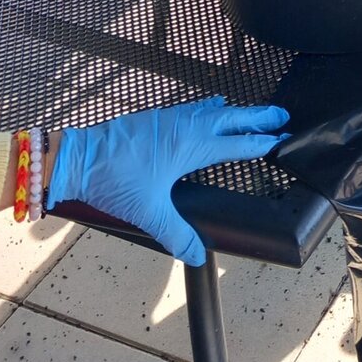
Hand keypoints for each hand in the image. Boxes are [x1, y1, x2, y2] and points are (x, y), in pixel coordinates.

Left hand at [45, 96, 290, 264]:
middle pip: (230, 117)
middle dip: (257, 116)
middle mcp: (185, 126)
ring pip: (212, 110)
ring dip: (234, 111)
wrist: (80, 157)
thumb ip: (176, 234)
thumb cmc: (114, 181)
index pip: (236, 142)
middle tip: (281, 115)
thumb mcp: (148, 212)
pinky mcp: (155, 118)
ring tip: (251, 113)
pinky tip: (209, 108)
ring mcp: (170, 118)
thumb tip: (198, 254)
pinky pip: (193, 108)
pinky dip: (210, 108)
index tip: (282, 138)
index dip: (261, 141)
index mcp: (191, 146)